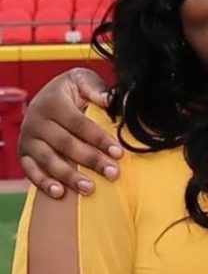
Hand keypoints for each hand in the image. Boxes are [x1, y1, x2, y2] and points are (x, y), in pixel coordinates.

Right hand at [19, 68, 121, 197]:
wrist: (47, 95)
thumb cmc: (72, 90)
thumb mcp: (83, 80)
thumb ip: (96, 89)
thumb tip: (111, 101)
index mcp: (53, 102)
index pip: (79, 124)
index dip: (99, 138)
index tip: (118, 152)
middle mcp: (36, 121)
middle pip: (66, 145)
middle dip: (91, 160)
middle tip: (113, 173)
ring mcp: (28, 139)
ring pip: (49, 161)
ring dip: (70, 176)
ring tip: (90, 188)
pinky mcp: (23, 154)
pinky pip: (31, 171)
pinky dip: (44, 183)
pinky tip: (60, 193)